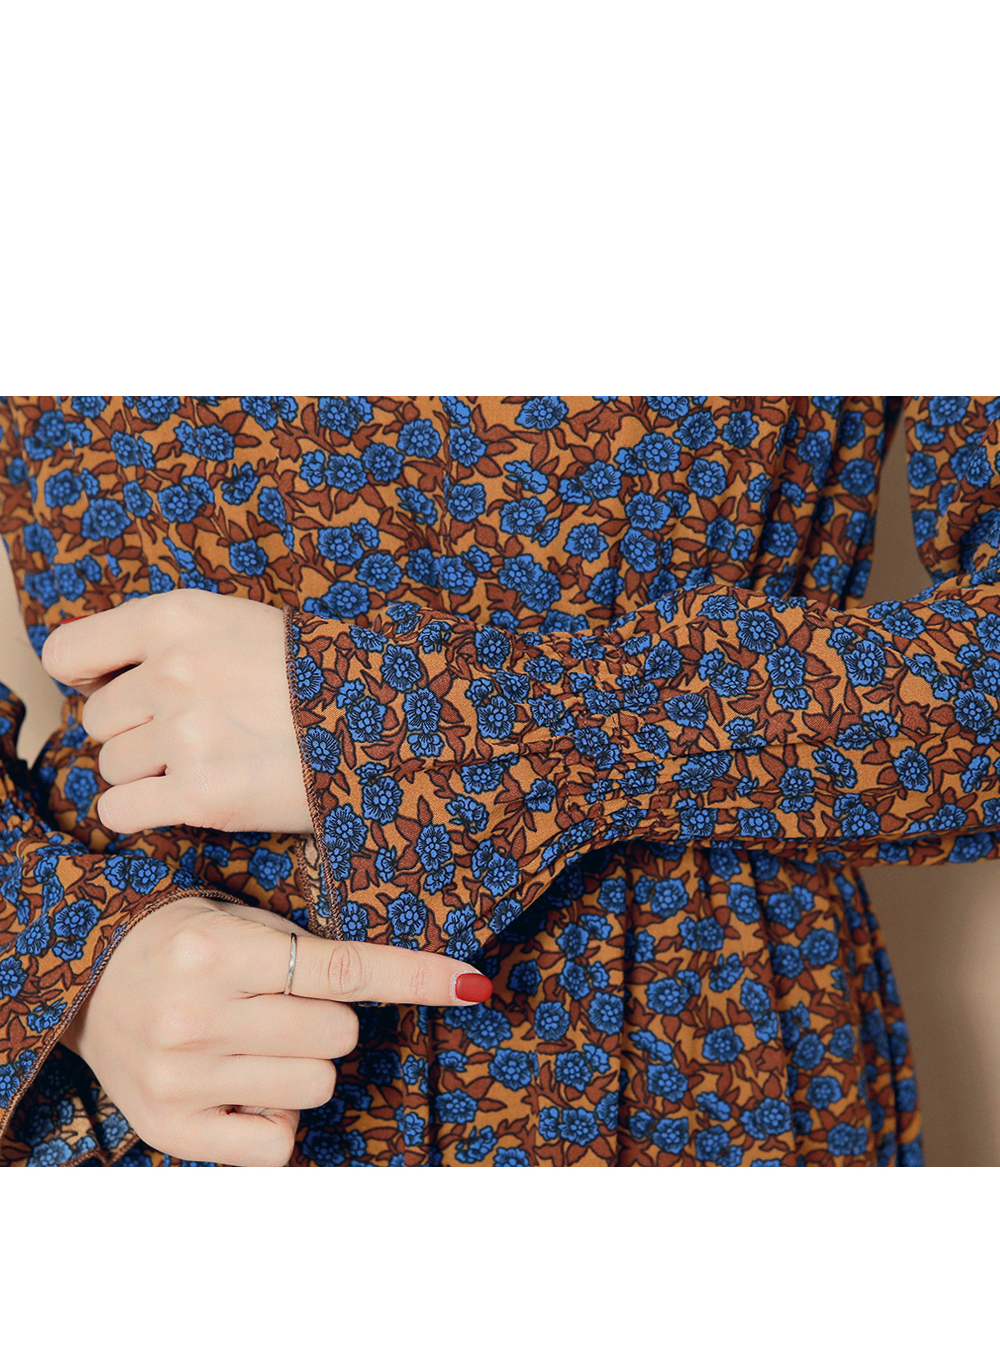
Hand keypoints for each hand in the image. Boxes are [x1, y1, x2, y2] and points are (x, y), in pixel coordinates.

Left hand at [41, 590, 312, 836]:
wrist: (389, 720)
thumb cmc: (316, 674)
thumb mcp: (239, 623)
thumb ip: (168, 639)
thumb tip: (95, 677)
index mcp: (177, 617)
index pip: (70, 652)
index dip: (86, 677)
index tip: (113, 689)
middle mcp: (173, 671)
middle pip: (98, 719)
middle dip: (135, 732)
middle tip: (191, 734)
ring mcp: (186, 734)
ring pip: (111, 767)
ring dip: (147, 773)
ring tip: (207, 763)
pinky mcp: (200, 795)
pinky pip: (120, 811)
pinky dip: (142, 812)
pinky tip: (183, 800)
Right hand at [62, 896, 492, 1165]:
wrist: (85, 982)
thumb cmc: (179, 943)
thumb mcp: (236, 922)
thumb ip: (307, 950)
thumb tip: (411, 978)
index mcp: (216, 951)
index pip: (342, 970)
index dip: (414, 977)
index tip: (470, 983)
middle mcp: (197, 1015)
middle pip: (337, 1035)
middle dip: (328, 1020)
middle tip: (284, 1005)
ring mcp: (183, 1078)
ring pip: (315, 1086)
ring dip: (305, 1067)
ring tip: (257, 1044)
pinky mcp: (173, 1129)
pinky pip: (277, 1144)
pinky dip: (276, 1119)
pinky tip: (243, 1087)